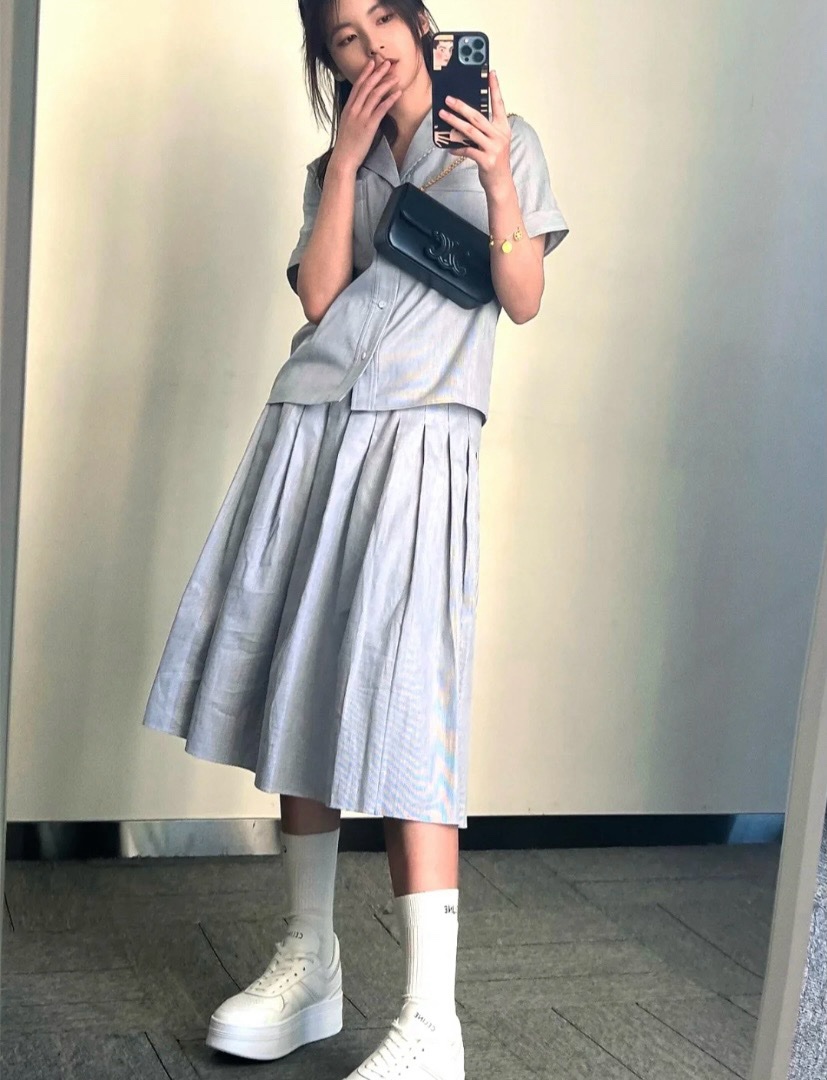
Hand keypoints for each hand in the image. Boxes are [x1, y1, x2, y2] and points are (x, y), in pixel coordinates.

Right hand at [330, 58, 400, 172]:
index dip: (366, 73)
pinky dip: (390, 99)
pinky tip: (397, 93)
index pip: (357, 86)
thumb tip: (362, 108)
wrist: (343, 159)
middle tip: (387, 63)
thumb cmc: (346, 145)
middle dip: (377, 73)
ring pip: (374, 95)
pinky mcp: (369, 126)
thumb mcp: (347, 125)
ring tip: (395, 77)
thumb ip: (354, 114)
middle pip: (367, 86)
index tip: (372, 63)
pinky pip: (381, 109)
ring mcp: (361, 116)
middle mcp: (354, 109)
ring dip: (386, 84)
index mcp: (348, 108)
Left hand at [437, 70, 511, 193]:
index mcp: (503, 128)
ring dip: (454, 122)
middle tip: (449, 99)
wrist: (500, 184)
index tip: (491, 73)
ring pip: (470, 131)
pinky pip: (467, 150)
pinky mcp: (486, 160)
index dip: (495, 88)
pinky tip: (447, 147)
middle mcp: (500, 135)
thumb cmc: (494, 161)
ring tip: (443, 115)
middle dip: (462, 106)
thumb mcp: (493, 142)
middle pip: (478, 116)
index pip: (499, 104)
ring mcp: (494, 148)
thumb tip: (465, 119)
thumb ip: (484, 130)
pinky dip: (456, 148)